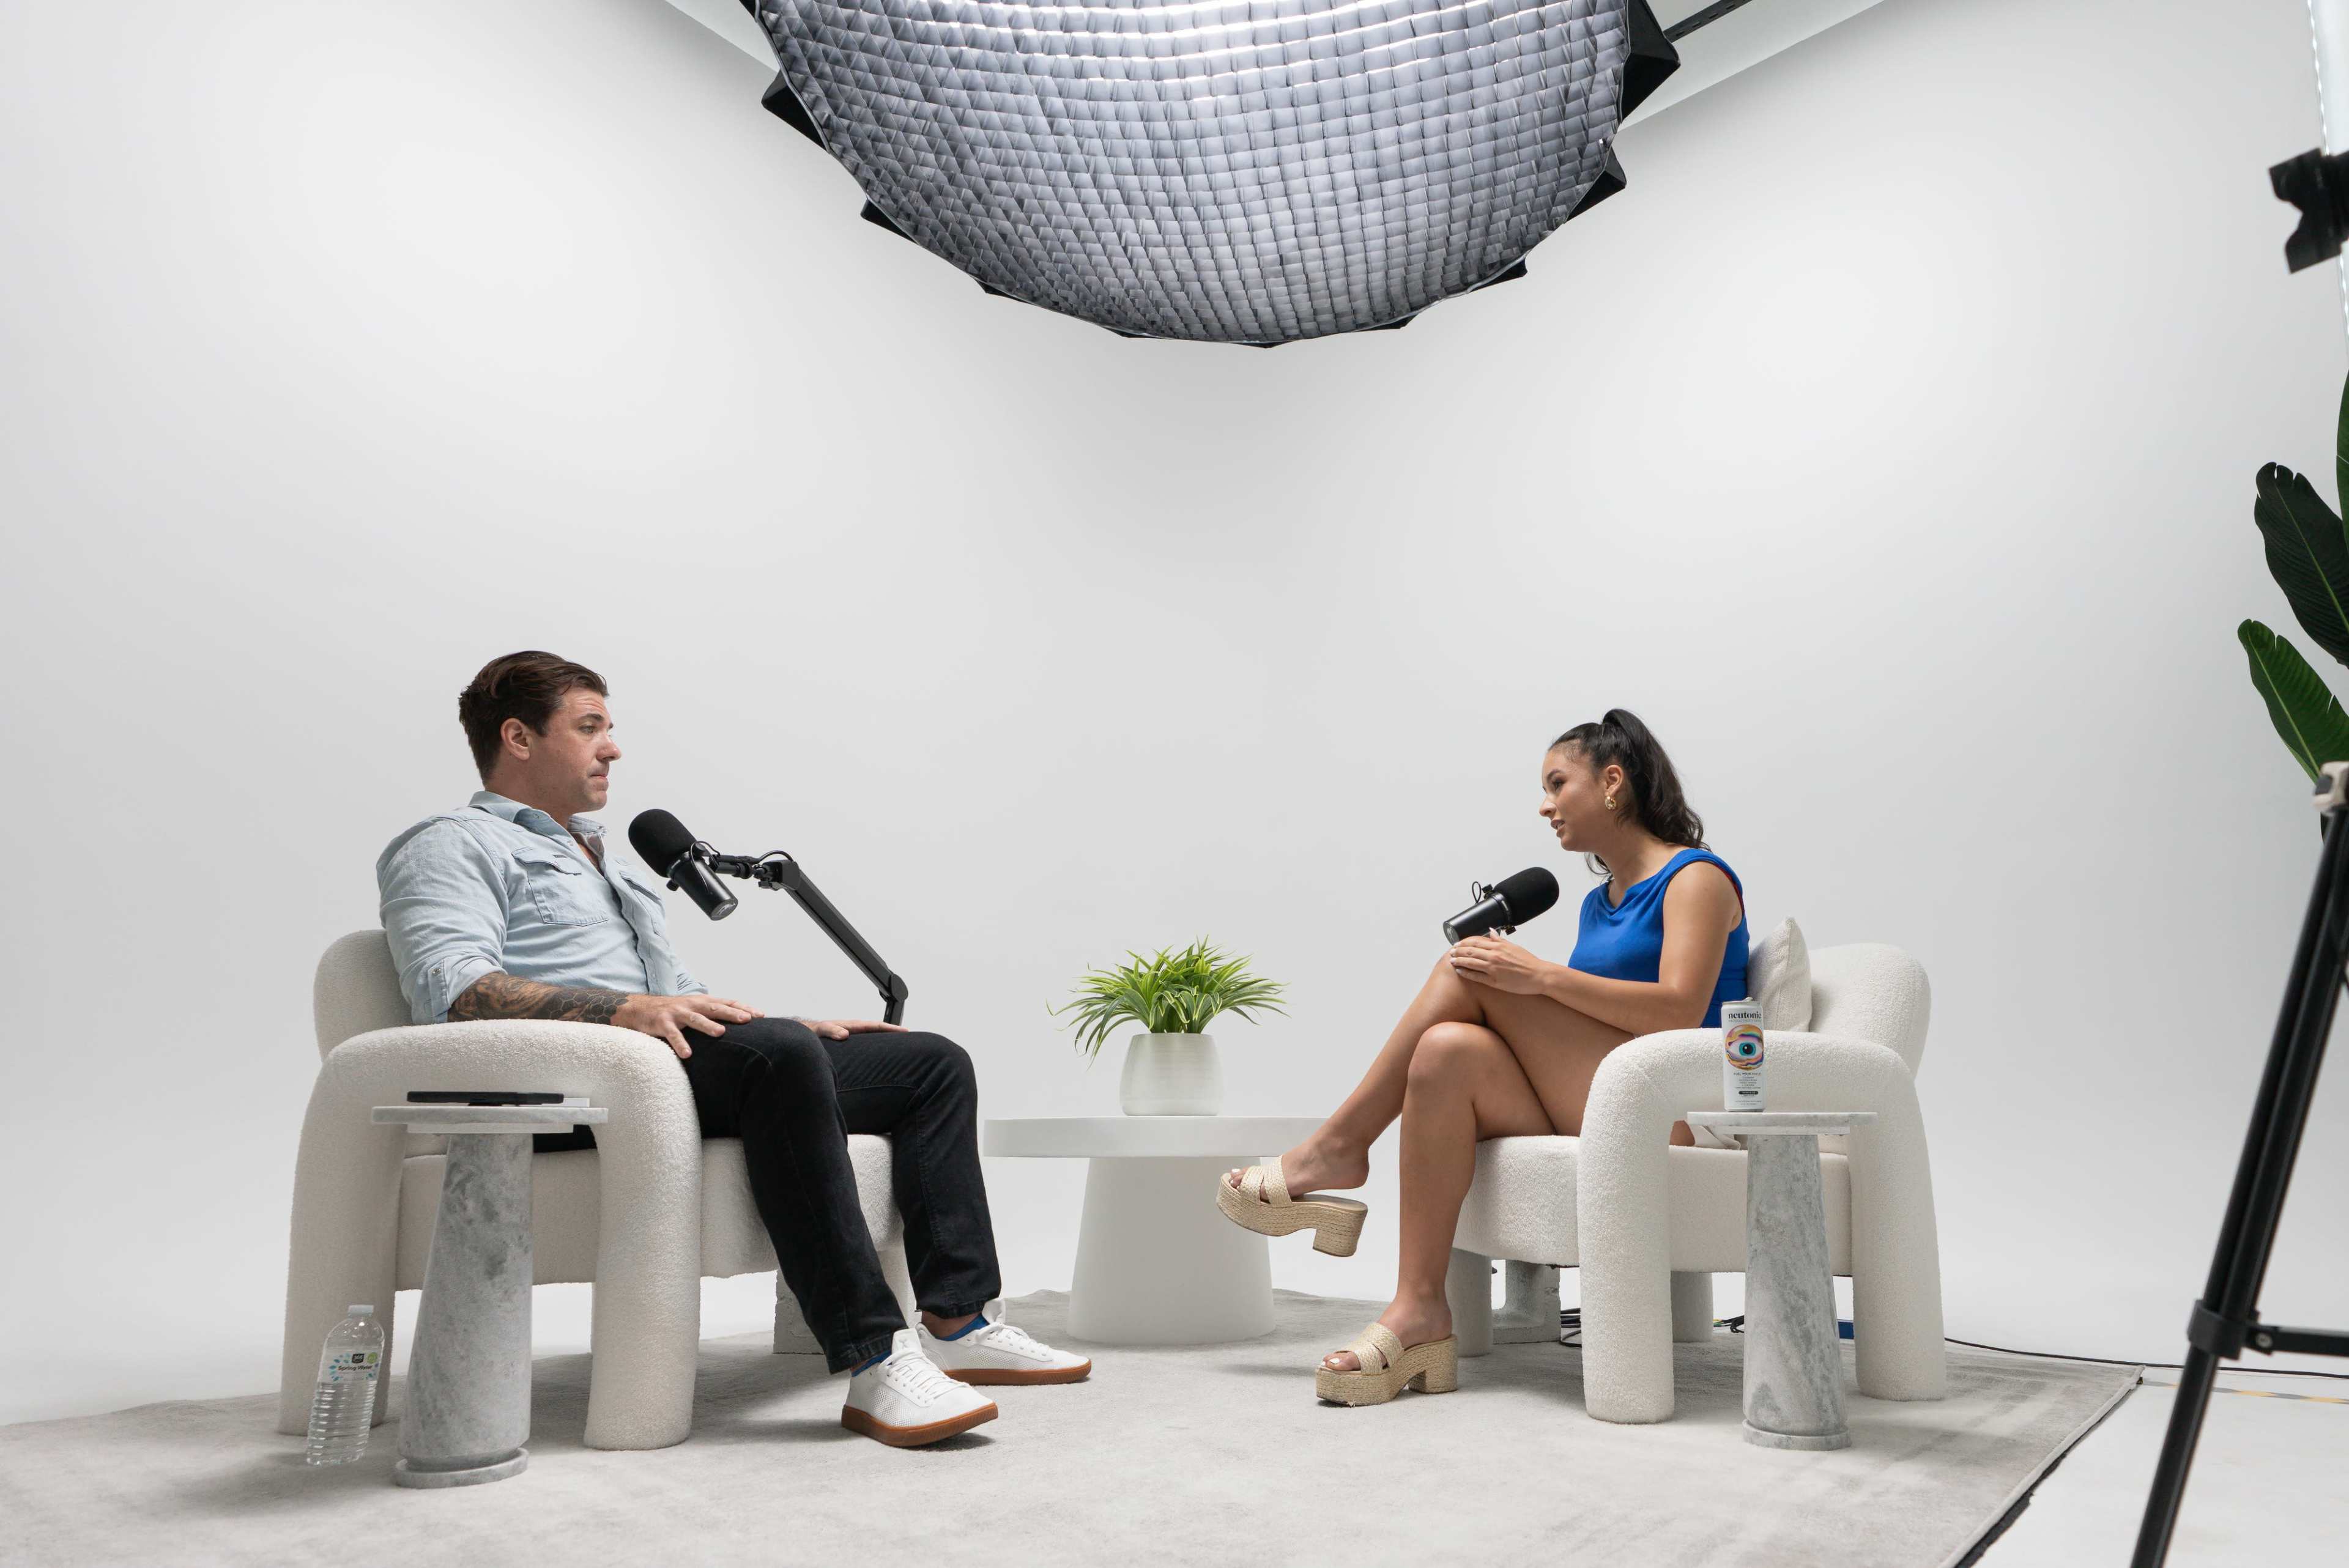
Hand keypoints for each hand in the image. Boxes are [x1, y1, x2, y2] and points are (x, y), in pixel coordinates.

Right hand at [612, 994, 762, 1058]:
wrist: (639, 1008)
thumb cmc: (673, 1012)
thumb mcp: (694, 1009)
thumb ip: (712, 1014)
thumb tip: (737, 1024)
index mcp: (702, 1002)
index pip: (727, 1002)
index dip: (743, 1008)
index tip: (760, 1015)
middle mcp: (692, 1004)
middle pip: (716, 1008)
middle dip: (732, 1013)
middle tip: (747, 1019)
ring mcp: (677, 1013)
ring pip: (696, 1018)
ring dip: (708, 1025)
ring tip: (721, 1033)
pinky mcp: (662, 1023)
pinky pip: (673, 1034)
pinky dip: (680, 1043)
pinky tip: (688, 1054)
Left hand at [800, 1018, 908, 1039]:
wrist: (804, 1036)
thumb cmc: (811, 1033)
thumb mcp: (821, 1030)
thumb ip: (831, 1030)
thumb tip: (845, 1035)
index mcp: (852, 1026)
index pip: (875, 1026)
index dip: (891, 1028)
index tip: (905, 1031)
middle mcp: (855, 1031)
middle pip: (879, 1032)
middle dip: (895, 1034)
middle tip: (912, 1039)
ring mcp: (853, 1038)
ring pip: (874, 1040)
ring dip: (887, 1042)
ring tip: (902, 1049)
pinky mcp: (850, 1047)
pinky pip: (867, 1046)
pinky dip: (877, 1049)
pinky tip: (881, 1059)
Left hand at [1445, 935, 1552, 995]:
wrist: (1538, 975)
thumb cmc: (1528, 962)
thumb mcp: (1514, 947)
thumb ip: (1500, 940)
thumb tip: (1491, 931)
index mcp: (1499, 946)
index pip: (1475, 942)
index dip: (1463, 942)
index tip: (1457, 943)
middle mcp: (1494, 956)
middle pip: (1470, 951)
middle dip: (1458, 951)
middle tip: (1451, 952)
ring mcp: (1493, 968)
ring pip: (1470, 962)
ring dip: (1459, 961)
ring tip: (1452, 960)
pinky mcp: (1494, 981)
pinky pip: (1476, 976)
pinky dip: (1466, 973)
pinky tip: (1460, 971)